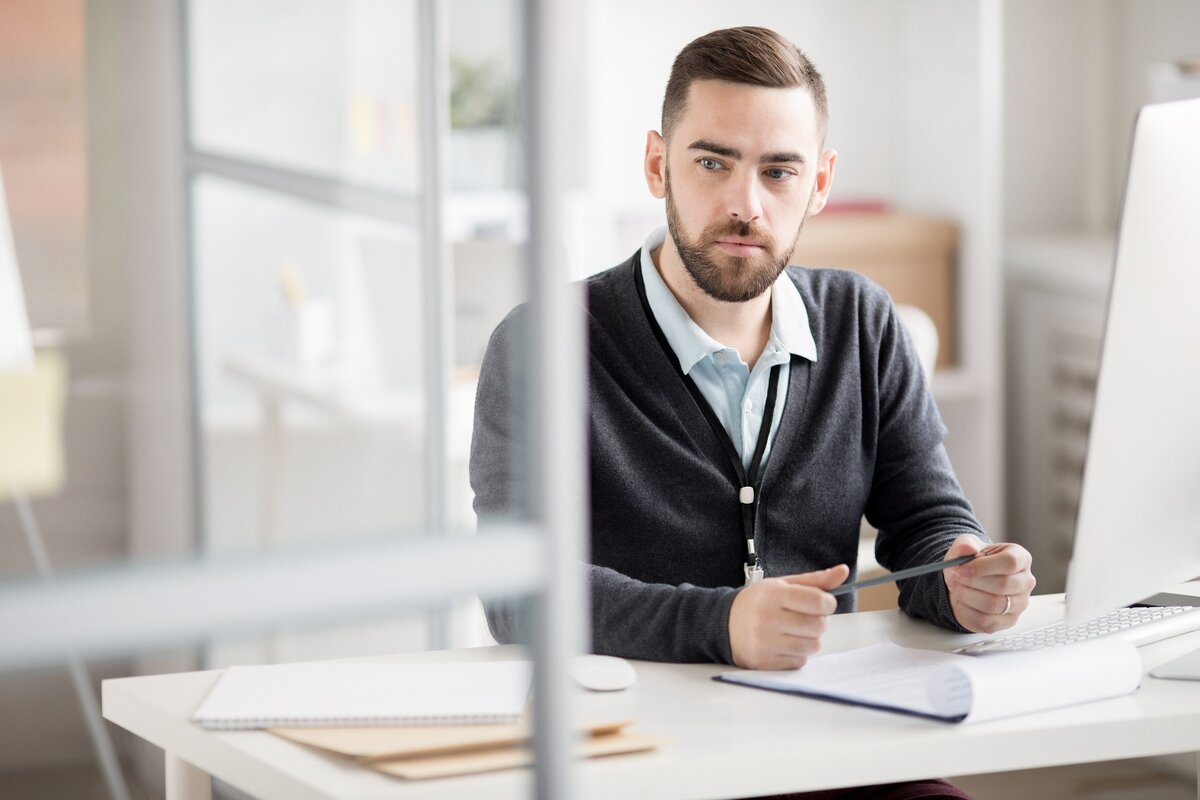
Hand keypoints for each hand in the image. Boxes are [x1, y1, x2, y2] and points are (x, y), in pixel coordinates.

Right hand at [728, 564, 849, 669]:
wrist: (723, 623)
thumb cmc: (758, 602)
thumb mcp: (782, 585)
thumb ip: (815, 580)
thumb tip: (843, 571)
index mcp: (773, 595)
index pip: (817, 600)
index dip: (827, 603)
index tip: (823, 603)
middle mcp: (767, 619)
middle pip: (818, 625)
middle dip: (819, 622)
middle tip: (805, 617)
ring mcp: (765, 642)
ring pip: (812, 646)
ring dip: (810, 639)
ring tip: (794, 631)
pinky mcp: (764, 662)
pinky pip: (799, 662)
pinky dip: (798, 654)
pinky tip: (784, 643)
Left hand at [943, 534, 1035, 633]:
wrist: (967, 581)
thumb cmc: (972, 562)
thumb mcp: (965, 546)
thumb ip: (965, 544)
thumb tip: (969, 549)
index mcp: (1020, 558)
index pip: (1010, 562)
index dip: (984, 566)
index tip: (962, 568)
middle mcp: (1025, 581)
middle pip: (1003, 585)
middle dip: (972, 581)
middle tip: (954, 576)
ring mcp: (1020, 603)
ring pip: (994, 605)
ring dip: (967, 596)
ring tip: (955, 586)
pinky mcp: (1008, 621)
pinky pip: (987, 621)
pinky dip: (967, 611)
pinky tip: (960, 600)